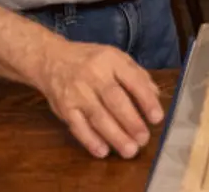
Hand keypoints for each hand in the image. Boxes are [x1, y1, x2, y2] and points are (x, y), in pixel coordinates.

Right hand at [35, 41, 163, 159]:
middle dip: (131, 122)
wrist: (51, 59)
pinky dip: (90, 140)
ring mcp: (77, 92)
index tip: (157, 118)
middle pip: (115, 100)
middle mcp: (94, 75)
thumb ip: (136, 75)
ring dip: (115, 136)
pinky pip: (78, 126)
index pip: (132, 80)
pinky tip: (103, 151)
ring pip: (97, 116)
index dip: (146, 100)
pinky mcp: (64, 107)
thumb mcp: (115, 57)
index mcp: (111, 60)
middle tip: (144, 139)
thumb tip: (155, 96)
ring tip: (129, 150)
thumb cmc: (91, 61)